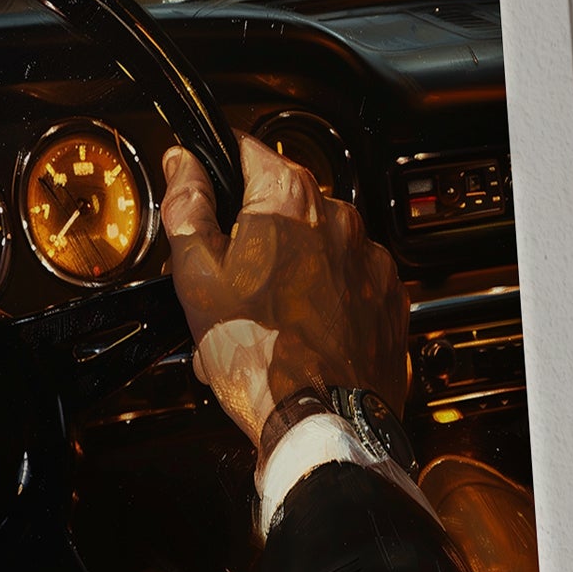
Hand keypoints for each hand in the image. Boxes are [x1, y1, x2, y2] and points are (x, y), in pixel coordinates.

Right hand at [159, 134, 409, 453]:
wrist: (323, 421)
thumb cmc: (262, 356)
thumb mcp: (198, 276)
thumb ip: (188, 206)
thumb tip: (183, 164)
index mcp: (290, 200)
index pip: (248, 149)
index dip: (218, 167)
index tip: (205, 184)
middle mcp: (340, 220)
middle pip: (284, 204)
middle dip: (253, 235)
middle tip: (226, 281)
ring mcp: (370, 260)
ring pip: (316, 248)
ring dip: (288, 270)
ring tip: (260, 320)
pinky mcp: (389, 299)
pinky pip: (347, 284)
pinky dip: (323, 301)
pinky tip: (296, 335)